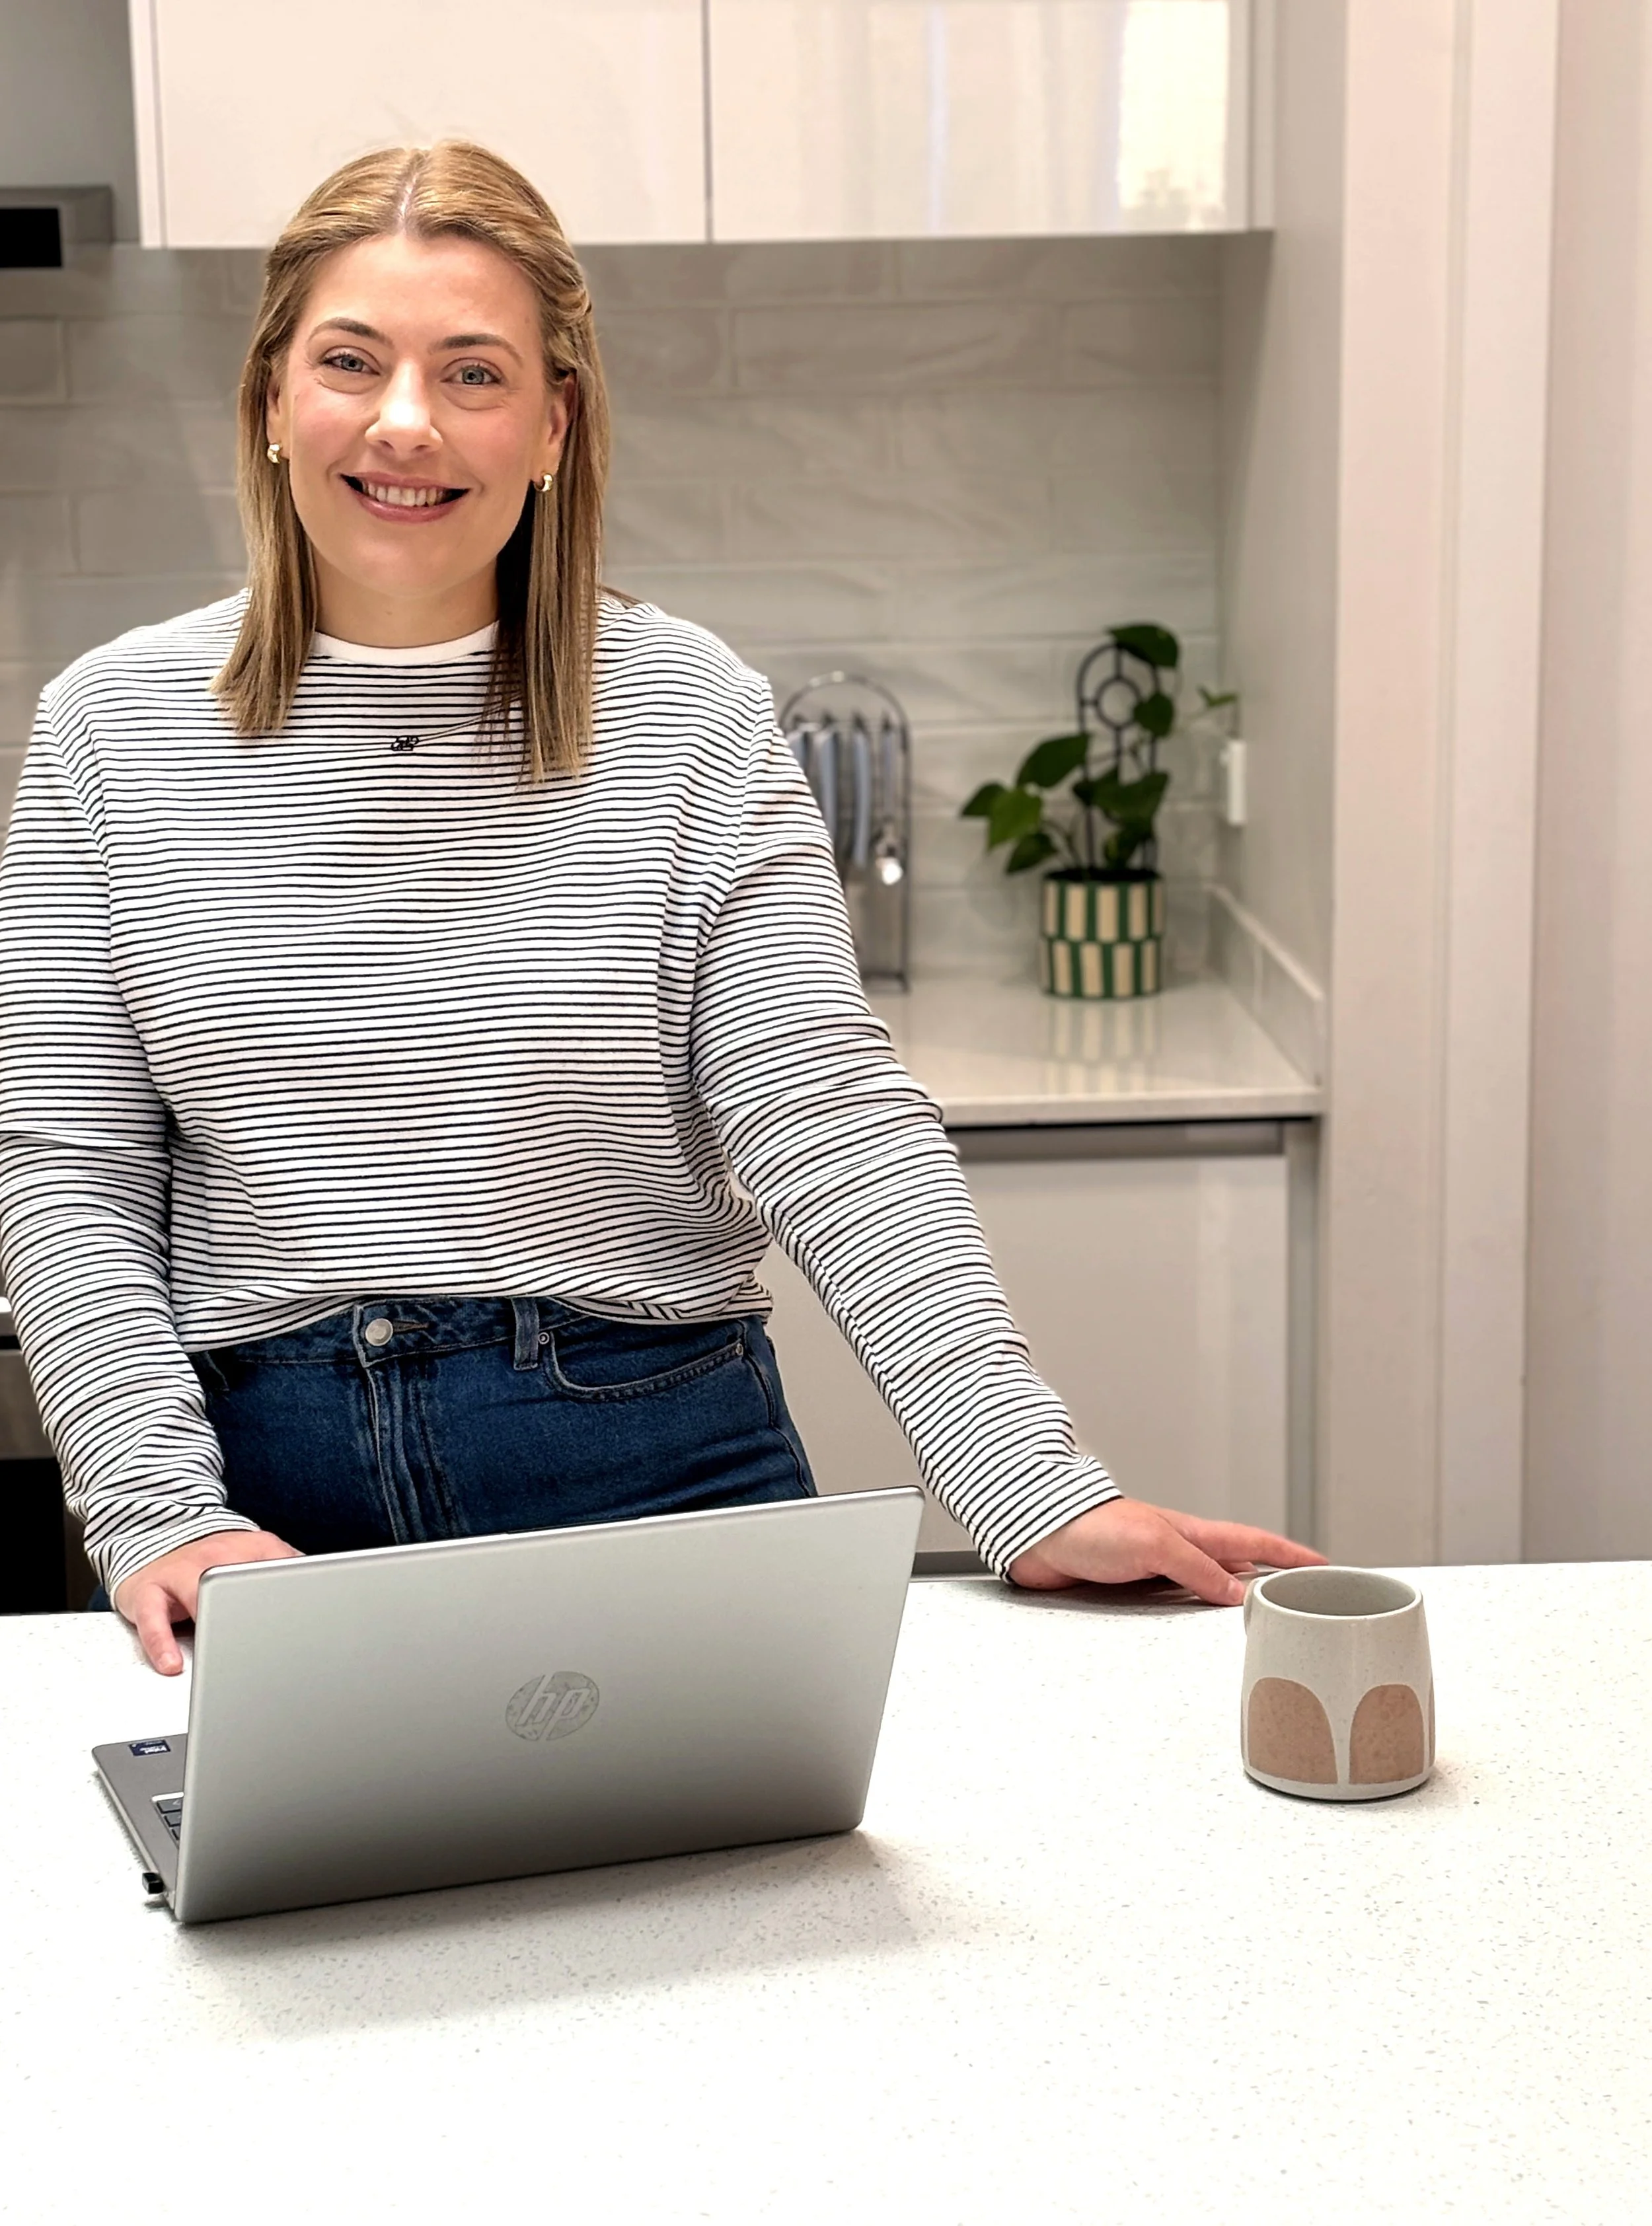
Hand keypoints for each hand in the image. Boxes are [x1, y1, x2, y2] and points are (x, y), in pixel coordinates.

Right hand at [112, 1529, 302, 1674]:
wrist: (155, 1541)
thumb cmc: (212, 1561)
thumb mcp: (254, 1557)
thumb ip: (287, 1569)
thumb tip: (328, 1592)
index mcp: (252, 1549)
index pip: (283, 1568)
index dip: (300, 1597)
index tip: (314, 1626)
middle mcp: (216, 1556)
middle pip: (240, 1581)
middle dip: (256, 1613)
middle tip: (274, 1648)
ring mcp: (180, 1572)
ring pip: (197, 1595)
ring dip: (212, 1627)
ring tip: (221, 1657)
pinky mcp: (147, 1591)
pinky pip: (153, 1619)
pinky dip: (162, 1644)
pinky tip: (174, 1665)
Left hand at [1007, 1497, 1325, 1604]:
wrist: (1037, 1533)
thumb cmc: (1091, 1526)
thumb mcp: (1156, 1545)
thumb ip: (1197, 1570)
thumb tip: (1238, 1593)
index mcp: (1191, 1533)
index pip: (1254, 1542)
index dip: (1290, 1555)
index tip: (1326, 1566)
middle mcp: (1178, 1551)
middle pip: (1236, 1569)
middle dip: (1270, 1584)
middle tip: (1303, 1603)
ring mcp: (1155, 1571)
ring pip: (1205, 1592)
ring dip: (1231, 1607)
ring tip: (1262, 1628)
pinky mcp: (1129, 1590)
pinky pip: (1172, 1609)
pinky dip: (1191, 1621)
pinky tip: (1195, 1636)